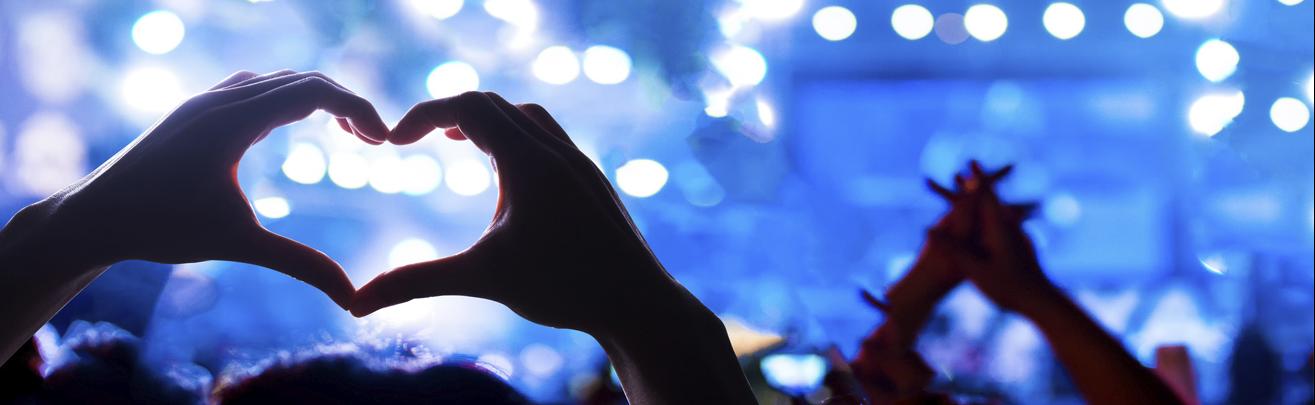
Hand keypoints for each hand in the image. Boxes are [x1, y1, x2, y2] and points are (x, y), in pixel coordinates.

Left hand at [17, 70, 388, 308]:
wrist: (93, 217)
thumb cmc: (161, 228)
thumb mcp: (239, 244)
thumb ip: (300, 264)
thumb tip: (352, 298)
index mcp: (234, 119)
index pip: (314, 90)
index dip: (358, 108)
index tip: (384, 142)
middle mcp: (220, 99)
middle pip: (303, 79)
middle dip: (346, 103)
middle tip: (375, 141)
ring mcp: (204, 101)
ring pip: (278, 79)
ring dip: (317, 98)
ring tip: (347, 132)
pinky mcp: (194, 111)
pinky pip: (253, 87)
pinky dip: (286, 98)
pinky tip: (291, 127)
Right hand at [351, 92, 754, 403]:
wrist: (638, 303)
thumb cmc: (564, 289)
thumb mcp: (483, 279)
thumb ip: (417, 282)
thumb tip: (354, 304)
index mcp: (528, 162)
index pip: (466, 107)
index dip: (423, 115)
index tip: (393, 142)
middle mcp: (557, 152)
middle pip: (493, 104)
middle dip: (448, 113)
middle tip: (414, 136)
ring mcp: (579, 164)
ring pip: (528, 117)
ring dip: (488, 121)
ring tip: (459, 142)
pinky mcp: (592, 181)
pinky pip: (550, 138)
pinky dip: (518, 138)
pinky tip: (507, 174)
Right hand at [948, 163, 1053, 313]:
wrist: (1042, 303)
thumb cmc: (1009, 288)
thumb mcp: (976, 270)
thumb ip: (954, 248)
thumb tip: (929, 229)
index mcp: (1000, 229)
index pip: (987, 197)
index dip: (978, 179)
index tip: (971, 162)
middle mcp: (1010, 229)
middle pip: (993, 201)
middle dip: (979, 187)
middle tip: (964, 175)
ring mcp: (1016, 239)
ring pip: (998, 215)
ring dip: (983, 206)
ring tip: (972, 202)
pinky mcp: (1019, 249)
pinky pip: (1002, 228)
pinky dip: (988, 221)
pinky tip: (986, 227)